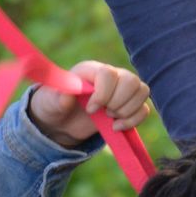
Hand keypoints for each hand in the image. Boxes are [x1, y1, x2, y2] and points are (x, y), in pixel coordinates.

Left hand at [27, 62, 152, 148]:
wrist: (62, 120)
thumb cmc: (55, 105)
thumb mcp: (50, 102)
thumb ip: (58, 97)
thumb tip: (68, 95)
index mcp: (91, 70)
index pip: (109, 73)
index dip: (103, 93)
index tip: (90, 109)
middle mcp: (111, 75)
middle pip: (131, 81)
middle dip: (118, 102)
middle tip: (103, 113)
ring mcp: (122, 89)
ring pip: (142, 91)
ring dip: (127, 110)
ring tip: (110, 118)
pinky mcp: (128, 104)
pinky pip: (144, 108)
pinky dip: (134, 120)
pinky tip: (116, 127)